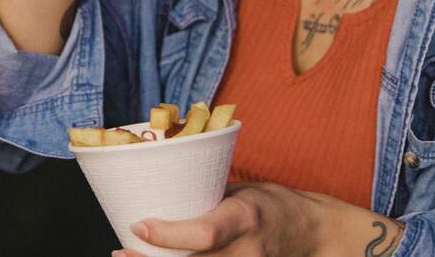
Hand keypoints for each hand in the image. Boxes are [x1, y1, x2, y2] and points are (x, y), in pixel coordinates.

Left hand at [117, 183, 404, 256]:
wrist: (313, 233)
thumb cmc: (273, 204)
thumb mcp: (242, 190)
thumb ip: (206, 195)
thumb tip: (160, 185)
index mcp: (246, 217)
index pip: (206, 233)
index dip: (170, 234)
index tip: (139, 225)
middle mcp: (247, 250)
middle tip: (121, 254)